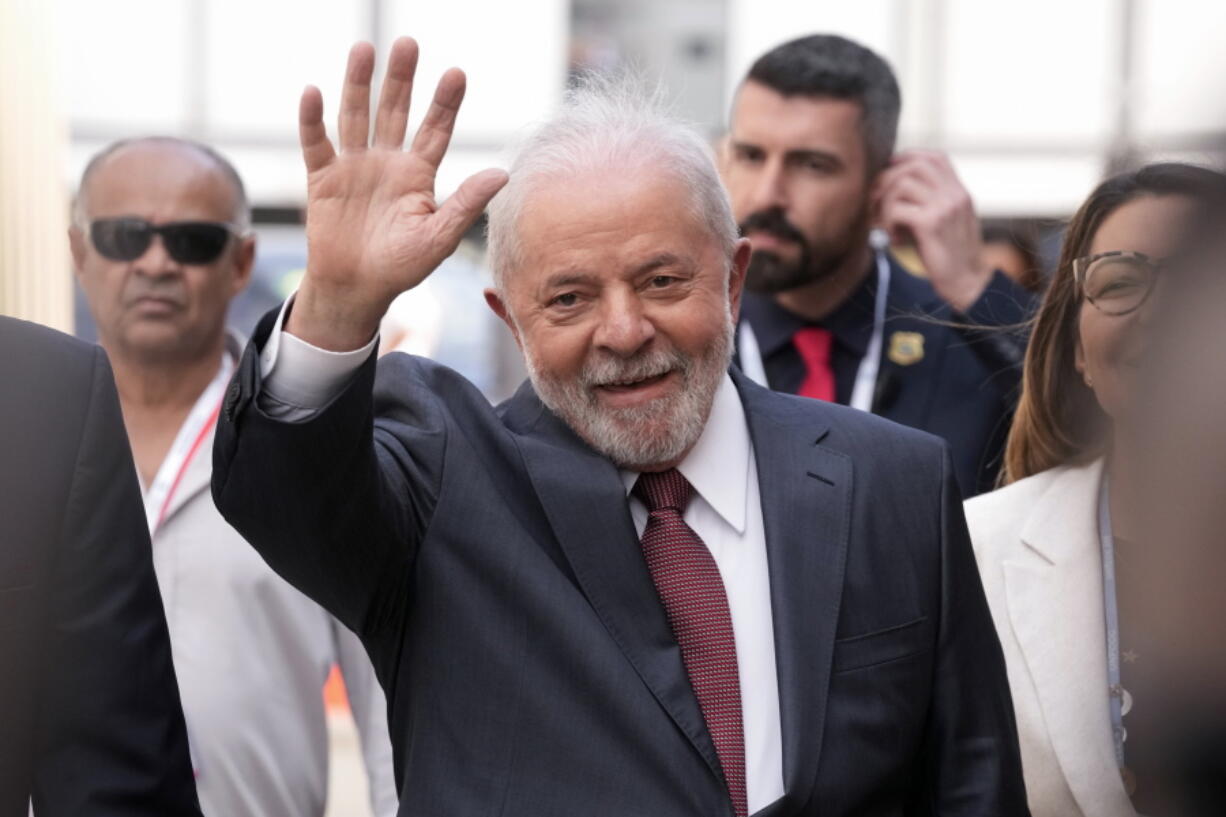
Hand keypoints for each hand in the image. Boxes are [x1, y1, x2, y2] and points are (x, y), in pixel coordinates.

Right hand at [289, 38, 508, 349]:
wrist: (357, 289)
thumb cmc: (402, 267)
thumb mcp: (439, 238)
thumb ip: (466, 204)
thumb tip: (502, 174)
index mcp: (418, 174)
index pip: (436, 130)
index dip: (445, 103)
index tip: (457, 74)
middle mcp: (388, 162)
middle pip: (395, 111)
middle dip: (402, 78)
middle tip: (408, 43)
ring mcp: (355, 166)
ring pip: (357, 116)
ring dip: (359, 84)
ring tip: (364, 49)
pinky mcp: (324, 177)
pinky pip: (317, 143)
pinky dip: (313, 119)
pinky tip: (314, 92)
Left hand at [874, 151, 989, 313]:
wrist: (966, 282)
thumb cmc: (948, 254)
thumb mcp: (943, 220)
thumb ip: (929, 201)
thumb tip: (891, 186)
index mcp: (959, 191)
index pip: (934, 157)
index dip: (908, 158)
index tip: (890, 173)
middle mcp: (954, 194)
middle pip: (913, 165)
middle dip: (887, 180)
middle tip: (876, 202)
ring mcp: (945, 206)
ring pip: (902, 184)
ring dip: (885, 203)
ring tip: (886, 224)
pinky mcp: (931, 223)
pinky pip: (897, 209)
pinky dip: (888, 222)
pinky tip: (893, 239)